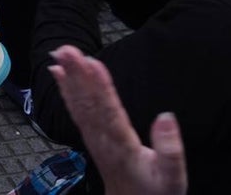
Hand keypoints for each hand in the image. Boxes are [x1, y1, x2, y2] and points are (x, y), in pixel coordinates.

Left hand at [50, 45, 186, 194]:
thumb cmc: (154, 191)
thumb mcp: (172, 176)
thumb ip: (170, 149)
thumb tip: (166, 116)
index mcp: (122, 145)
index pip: (108, 111)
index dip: (100, 86)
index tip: (91, 62)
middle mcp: (102, 138)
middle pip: (88, 102)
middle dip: (77, 74)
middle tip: (66, 49)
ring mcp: (93, 137)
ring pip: (79, 104)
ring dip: (69, 78)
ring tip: (59, 54)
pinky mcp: (90, 136)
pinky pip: (76, 110)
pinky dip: (66, 90)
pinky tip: (59, 74)